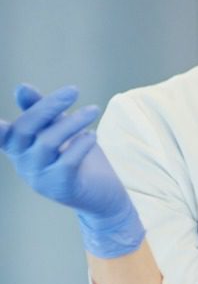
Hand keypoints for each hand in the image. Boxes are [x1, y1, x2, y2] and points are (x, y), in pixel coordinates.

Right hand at [1, 84, 143, 257]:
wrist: (102, 196)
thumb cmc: (78, 157)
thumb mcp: (60, 130)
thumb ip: (42, 111)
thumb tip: (21, 87)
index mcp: (18, 148)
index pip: (3, 133)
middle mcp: (23, 163)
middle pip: (25, 128)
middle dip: (48, 106)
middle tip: (73, 90)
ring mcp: (39, 177)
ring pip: (48, 143)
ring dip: (72, 122)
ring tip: (93, 110)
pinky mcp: (60, 187)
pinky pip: (67, 162)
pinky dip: (81, 144)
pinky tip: (93, 135)